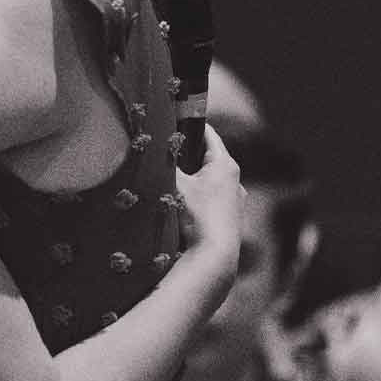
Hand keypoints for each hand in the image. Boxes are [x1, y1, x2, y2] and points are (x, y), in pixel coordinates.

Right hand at [175, 123, 243, 302]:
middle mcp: (235, 180)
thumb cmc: (196, 216)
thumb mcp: (174, 185)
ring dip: (193, 181)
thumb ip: (162, 165)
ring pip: (210, 181)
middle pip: (207, 158)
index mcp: (225, 164)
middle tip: (164, 155)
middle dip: (187, 156)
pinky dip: (198, 199)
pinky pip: (211, 200)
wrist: (213, 258)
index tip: (171, 122)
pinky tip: (181, 208)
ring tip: (170, 184)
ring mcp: (235, 201)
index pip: (207, 133)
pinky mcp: (231, 219)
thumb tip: (145, 150)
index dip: (188, 125)